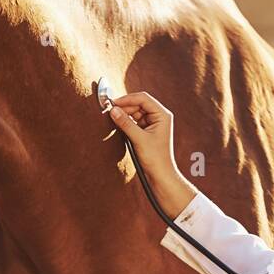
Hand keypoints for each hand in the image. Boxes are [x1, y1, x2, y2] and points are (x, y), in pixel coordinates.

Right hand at [106, 91, 193, 213]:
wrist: (161, 174)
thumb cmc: (155, 158)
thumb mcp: (139, 139)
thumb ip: (125, 123)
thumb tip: (113, 110)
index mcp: (163, 115)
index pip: (143, 98)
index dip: (127, 99)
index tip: (113, 102)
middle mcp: (159, 116)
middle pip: (139, 103)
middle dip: (125, 106)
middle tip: (111, 111)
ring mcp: (154, 123)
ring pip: (135, 111)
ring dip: (125, 114)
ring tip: (114, 118)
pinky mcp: (147, 130)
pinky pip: (135, 120)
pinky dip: (127, 121)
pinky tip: (119, 124)